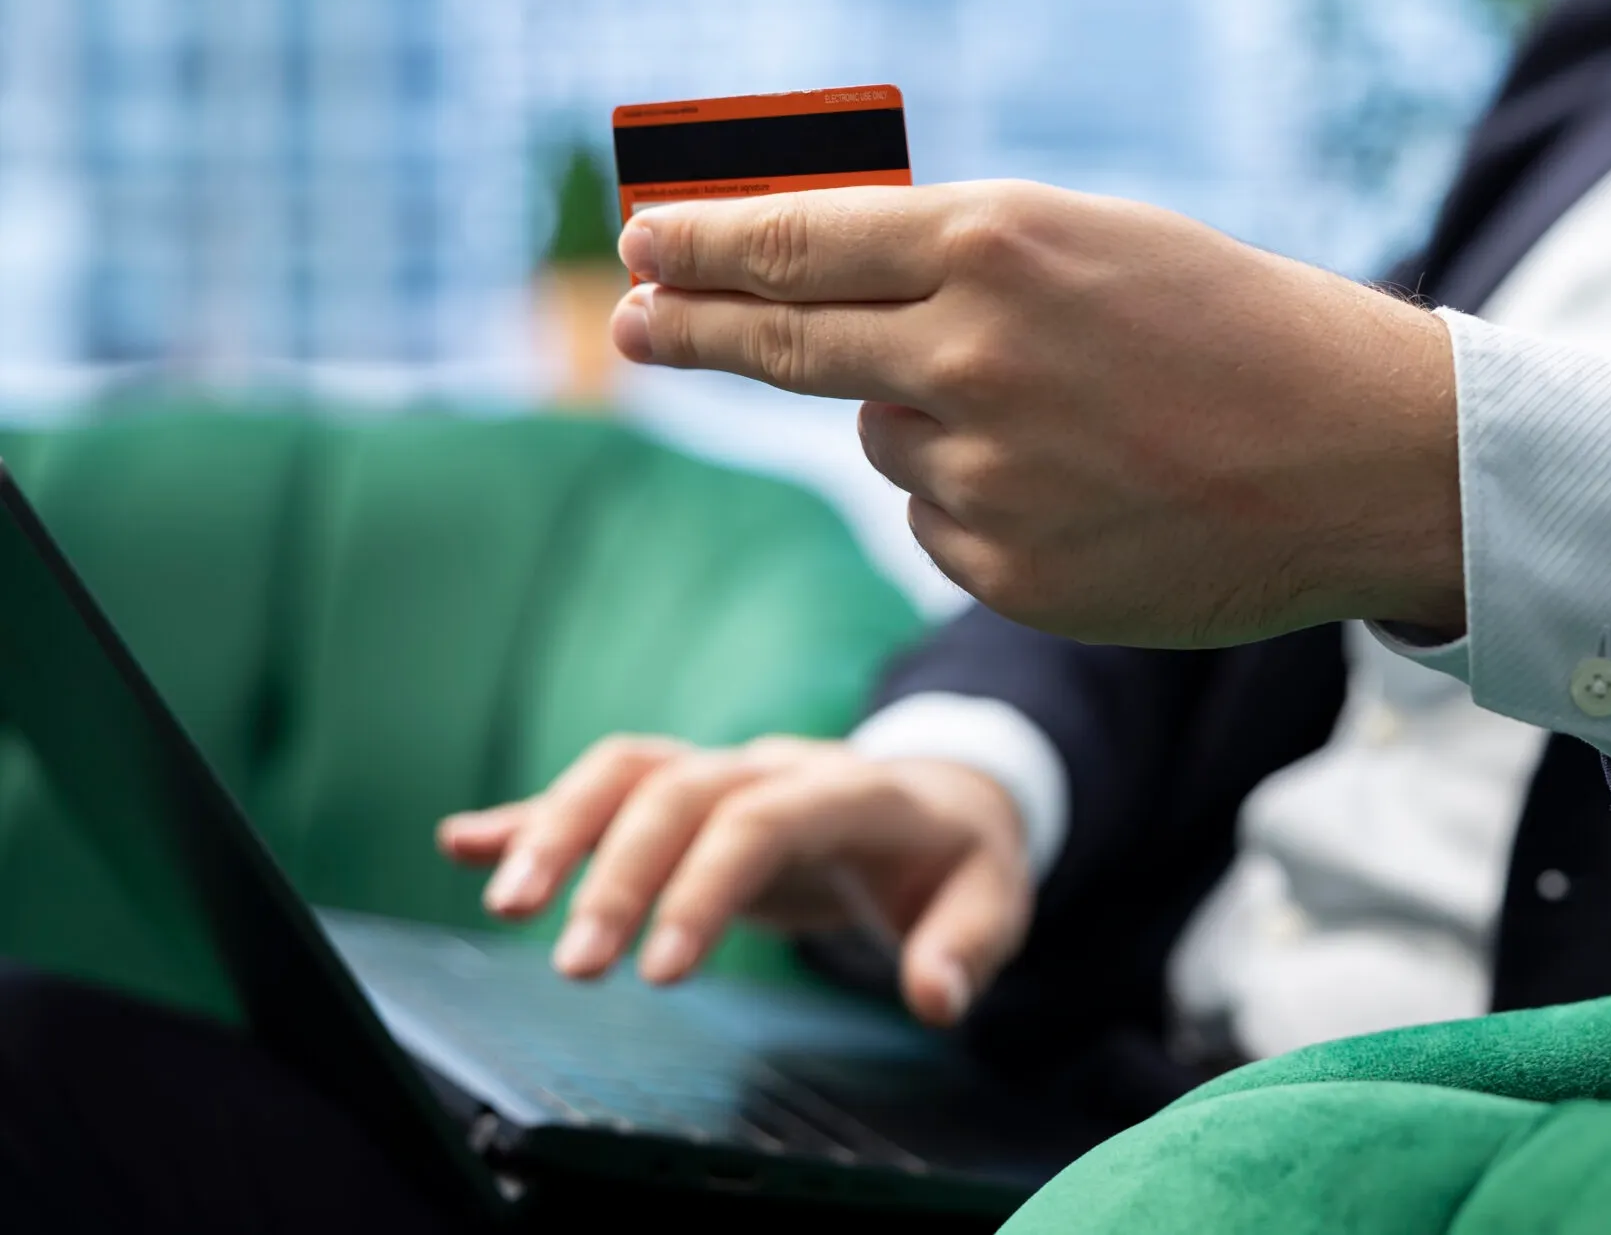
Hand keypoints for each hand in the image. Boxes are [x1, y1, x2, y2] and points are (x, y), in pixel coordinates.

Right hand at [435, 736, 1029, 1025]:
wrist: (944, 797)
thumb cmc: (957, 860)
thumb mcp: (993, 900)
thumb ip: (967, 947)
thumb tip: (937, 998)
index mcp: (848, 790)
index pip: (761, 820)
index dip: (705, 887)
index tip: (660, 972)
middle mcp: (773, 766)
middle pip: (679, 793)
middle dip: (618, 872)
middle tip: (575, 965)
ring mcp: (725, 771)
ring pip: (627, 774)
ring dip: (557, 829)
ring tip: (503, 906)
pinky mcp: (686, 794)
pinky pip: (602, 789)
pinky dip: (532, 814)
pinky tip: (462, 843)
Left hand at [610, 182, 1465, 646]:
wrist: (1366, 455)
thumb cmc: (1237, 324)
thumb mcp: (1095, 243)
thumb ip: (955, 257)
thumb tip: (812, 285)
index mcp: (995, 244)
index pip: (793, 246)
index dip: (701, 249)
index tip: (639, 245)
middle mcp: (971, 356)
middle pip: (783, 347)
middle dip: (691, 329)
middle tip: (630, 319)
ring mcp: (987, 476)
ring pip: (886, 441)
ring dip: (931, 420)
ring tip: (1072, 417)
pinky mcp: (1013, 575)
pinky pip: (941, 525)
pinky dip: (983, 504)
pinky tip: (1089, 490)